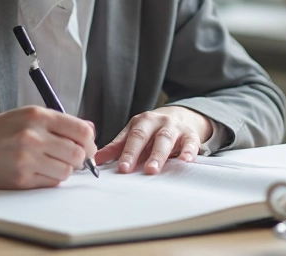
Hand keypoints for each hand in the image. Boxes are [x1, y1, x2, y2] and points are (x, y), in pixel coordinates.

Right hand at [0, 106, 96, 188]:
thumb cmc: (0, 131)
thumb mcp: (28, 115)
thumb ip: (59, 122)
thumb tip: (90, 130)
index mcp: (37, 116)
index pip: (81, 130)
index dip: (90, 141)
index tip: (88, 146)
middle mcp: (33, 136)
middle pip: (77, 153)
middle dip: (80, 158)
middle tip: (73, 157)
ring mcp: (27, 159)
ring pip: (67, 170)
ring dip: (65, 169)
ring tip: (51, 163)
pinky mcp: (21, 179)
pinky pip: (51, 182)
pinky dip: (51, 178)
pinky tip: (39, 170)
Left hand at [94, 106, 212, 174]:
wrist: (180, 116)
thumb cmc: (153, 130)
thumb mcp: (134, 134)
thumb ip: (117, 147)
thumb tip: (95, 161)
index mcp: (142, 122)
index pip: (132, 137)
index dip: (126, 153)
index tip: (121, 169)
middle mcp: (158, 122)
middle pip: (146, 137)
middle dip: (138, 153)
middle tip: (129, 169)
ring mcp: (174, 127)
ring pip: (166, 139)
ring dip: (158, 155)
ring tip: (152, 169)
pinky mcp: (191, 135)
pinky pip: (190, 143)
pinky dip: (188, 151)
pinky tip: (185, 160)